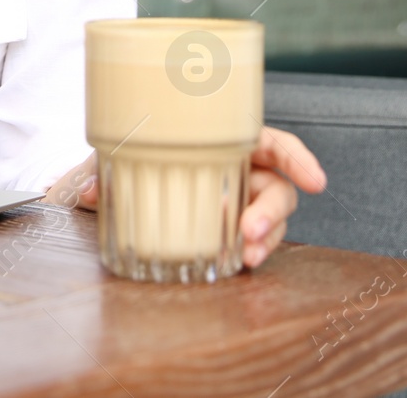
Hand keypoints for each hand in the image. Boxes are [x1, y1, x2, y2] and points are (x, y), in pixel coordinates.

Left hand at [47, 126, 326, 267]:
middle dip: (271, 212)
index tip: (315, 181)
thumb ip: (102, 168)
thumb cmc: (125, 157)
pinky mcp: (225, 235)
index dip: (298, 160)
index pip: (272, 145)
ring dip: (265, 240)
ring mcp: (235, 205)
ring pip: (269, 222)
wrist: (109, 186)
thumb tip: (91, 189)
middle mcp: (238, 173)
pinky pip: (248, 245)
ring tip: (246, 257)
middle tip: (249, 231)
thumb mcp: (112, 156)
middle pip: (276, 190)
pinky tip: (237, 265)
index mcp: (224, 141)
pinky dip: (246, 255)